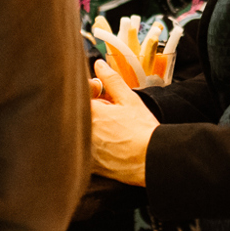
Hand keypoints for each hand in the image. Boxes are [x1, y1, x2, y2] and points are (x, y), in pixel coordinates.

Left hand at [90, 60, 157, 186]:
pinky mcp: (89, 165)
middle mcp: (83, 131)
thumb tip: (99, 65)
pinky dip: (93, 146)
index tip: (101, 93)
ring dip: (92, 128)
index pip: (80, 95)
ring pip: (81, 133)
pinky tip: (110, 146)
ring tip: (112, 131)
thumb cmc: (142, 131)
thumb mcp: (129, 99)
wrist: (150, 160)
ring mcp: (85, 150)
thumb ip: (112, 80)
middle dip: (92, 110)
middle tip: (110, 113)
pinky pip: (84, 152)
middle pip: (79, 114)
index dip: (91, 91)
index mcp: (91, 112)